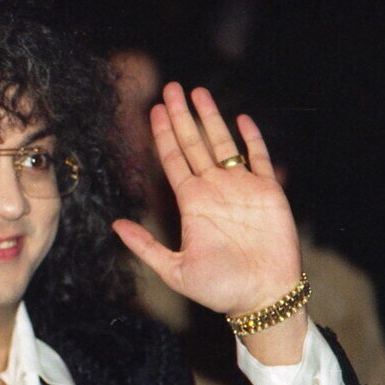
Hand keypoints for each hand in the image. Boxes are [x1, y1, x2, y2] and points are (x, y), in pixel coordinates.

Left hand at [112, 83, 301, 317]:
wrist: (262, 297)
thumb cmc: (219, 288)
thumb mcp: (173, 269)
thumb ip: (145, 246)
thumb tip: (115, 225)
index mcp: (191, 202)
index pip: (173, 159)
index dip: (162, 134)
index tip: (153, 110)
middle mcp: (213, 189)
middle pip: (193, 143)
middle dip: (181, 115)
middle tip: (170, 87)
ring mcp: (241, 188)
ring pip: (222, 143)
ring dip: (211, 117)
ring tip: (197, 92)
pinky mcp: (269, 192)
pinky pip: (259, 158)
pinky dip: (252, 139)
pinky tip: (241, 119)